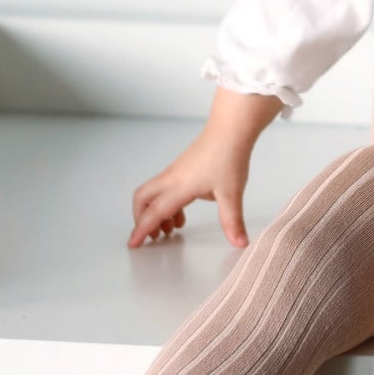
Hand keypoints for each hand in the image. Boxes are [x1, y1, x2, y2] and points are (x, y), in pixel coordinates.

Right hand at [128, 128, 251, 249]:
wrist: (230, 131)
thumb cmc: (228, 157)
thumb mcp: (232, 194)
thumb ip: (232, 221)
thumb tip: (240, 243)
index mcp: (179, 186)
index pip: (154, 212)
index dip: (142, 230)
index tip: (133, 244)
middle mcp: (171, 179)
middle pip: (142, 199)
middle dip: (141, 219)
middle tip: (151, 237)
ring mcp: (174, 173)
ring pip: (152, 194)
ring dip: (155, 213)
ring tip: (169, 230)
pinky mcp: (181, 169)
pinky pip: (164, 189)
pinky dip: (167, 204)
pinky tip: (182, 214)